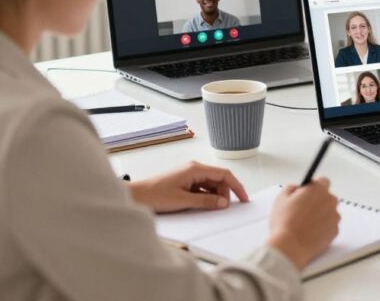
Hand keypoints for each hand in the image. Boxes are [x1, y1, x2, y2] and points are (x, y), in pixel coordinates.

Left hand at [128, 161, 248, 212]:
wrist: (135, 196)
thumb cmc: (155, 195)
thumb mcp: (183, 201)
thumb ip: (206, 202)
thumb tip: (224, 203)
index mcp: (196, 169)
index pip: (224, 174)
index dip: (237, 186)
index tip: (244, 199)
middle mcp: (194, 169)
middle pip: (219, 179)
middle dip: (225, 194)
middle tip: (223, 209)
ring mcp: (189, 175)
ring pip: (211, 185)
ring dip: (215, 196)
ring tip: (212, 209)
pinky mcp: (185, 182)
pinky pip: (202, 188)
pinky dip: (206, 197)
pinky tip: (203, 206)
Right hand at [267, 179, 340, 269]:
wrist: (290, 246)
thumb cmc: (285, 223)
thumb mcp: (281, 198)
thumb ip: (292, 187)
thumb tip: (298, 188)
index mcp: (318, 190)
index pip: (323, 181)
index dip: (314, 187)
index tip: (308, 192)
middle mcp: (330, 201)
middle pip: (327, 197)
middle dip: (317, 201)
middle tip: (303, 210)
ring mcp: (334, 217)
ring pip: (329, 212)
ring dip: (321, 215)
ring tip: (305, 224)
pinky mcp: (335, 231)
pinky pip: (330, 226)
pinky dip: (323, 228)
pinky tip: (310, 232)